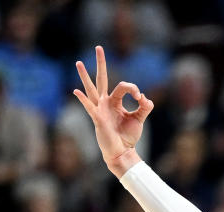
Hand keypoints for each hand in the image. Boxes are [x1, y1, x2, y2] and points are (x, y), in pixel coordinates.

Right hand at [74, 46, 154, 176]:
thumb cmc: (127, 136)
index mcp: (115, 101)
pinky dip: (84, 100)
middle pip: (102, 79)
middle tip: (99, 47)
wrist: (122, 152)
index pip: (123, 86)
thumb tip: (146, 98)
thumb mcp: (139, 119)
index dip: (133, 89)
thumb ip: (144, 108)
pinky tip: (76, 92)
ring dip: (85, 76)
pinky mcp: (97, 119)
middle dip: (101, 63)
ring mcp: (99, 109)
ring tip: (78, 63)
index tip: (141, 99)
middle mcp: (105, 102)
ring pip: (92, 89)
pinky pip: (89, 107)